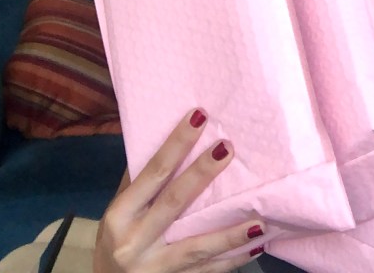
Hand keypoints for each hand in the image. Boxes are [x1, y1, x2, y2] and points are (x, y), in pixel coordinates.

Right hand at [93, 108, 264, 272]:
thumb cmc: (114, 239)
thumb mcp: (117, 209)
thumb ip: (139, 181)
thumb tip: (165, 136)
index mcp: (121, 214)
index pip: (153, 173)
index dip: (176, 144)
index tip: (199, 116)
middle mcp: (135, 240)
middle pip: (174, 202)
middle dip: (202, 173)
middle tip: (228, 148)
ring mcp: (155, 267)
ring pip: (197, 247)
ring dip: (230, 233)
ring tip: (259, 218)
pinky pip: (207, 272)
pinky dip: (232, 260)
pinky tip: (257, 245)